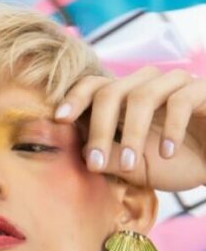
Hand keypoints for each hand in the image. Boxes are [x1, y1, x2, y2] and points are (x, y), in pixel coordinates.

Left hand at [55, 67, 205, 191]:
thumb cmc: (174, 163)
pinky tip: (167, 153)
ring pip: (142, 95)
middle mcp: (146, 85)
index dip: (74, 98)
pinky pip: (180, 100)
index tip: (59, 119)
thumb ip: (107, 156)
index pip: (93, 87)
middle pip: (111, 92)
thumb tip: (79, 150)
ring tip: (132, 163)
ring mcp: (175, 84)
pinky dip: (170, 128)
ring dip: (132, 133)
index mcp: (124, 100)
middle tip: (94, 163)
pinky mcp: (202, 89)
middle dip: (99, 129)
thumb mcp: (133, 167)